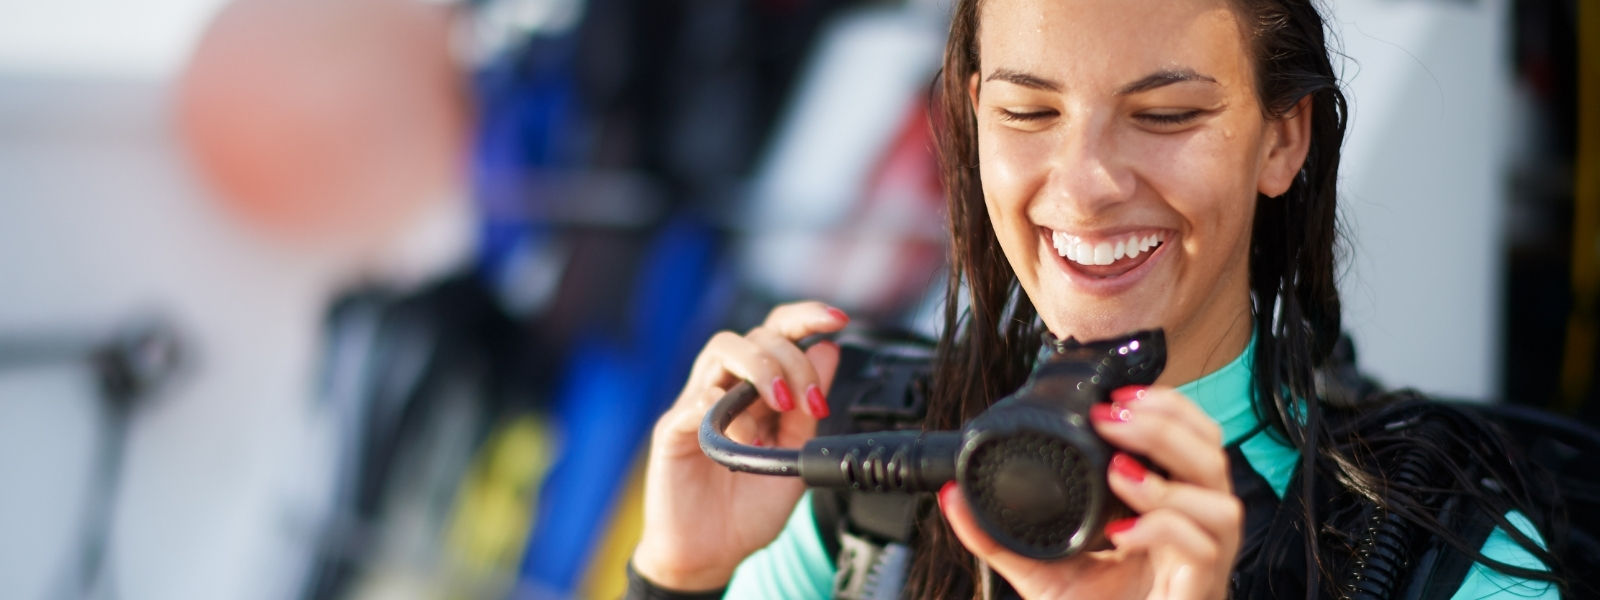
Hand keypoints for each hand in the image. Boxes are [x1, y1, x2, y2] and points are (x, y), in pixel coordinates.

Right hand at [632, 301, 848, 590]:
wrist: (710, 555)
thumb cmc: (746, 508)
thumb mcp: (795, 456)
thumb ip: (809, 410)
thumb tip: (829, 352)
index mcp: (758, 391)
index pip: (778, 333)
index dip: (806, 317)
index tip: (838, 319)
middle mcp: (727, 388)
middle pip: (757, 336)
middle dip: (792, 358)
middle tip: (807, 401)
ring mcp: (697, 405)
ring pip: (723, 349)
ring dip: (760, 366)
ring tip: (782, 403)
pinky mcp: (673, 431)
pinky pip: (694, 398)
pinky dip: (720, 403)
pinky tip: (743, 431)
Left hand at [938, 386, 1240, 599]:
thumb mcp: (1040, 569)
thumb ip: (998, 534)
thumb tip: (953, 495)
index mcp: (1166, 510)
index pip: (1191, 441)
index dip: (1165, 409)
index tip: (1115, 395)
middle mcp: (1191, 528)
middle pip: (1213, 454)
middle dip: (1166, 423)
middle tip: (1112, 417)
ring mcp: (1202, 560)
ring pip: (1221, 498)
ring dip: (1169, 474)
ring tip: (1119, 470)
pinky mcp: (1199, 589)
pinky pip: (1202, 546)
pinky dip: (1164, 527)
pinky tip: (1123, 531)